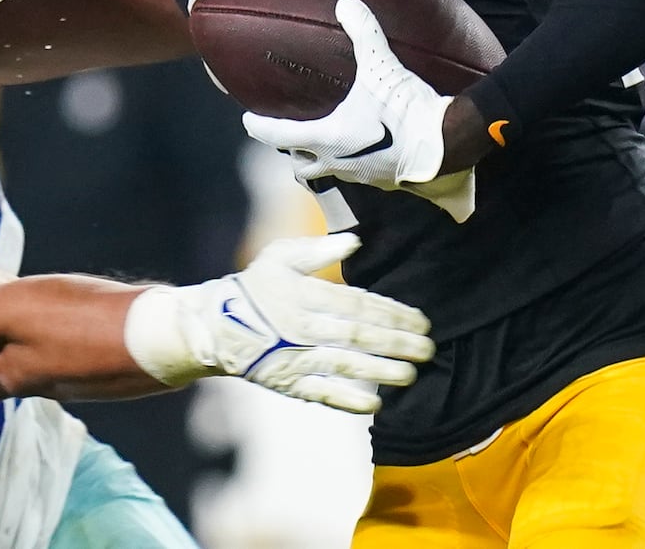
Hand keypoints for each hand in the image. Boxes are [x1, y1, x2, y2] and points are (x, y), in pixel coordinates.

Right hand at [123, 232, 433, 412]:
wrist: (215, 325)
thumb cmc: (255, 287)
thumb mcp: (279, 257)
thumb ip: (316, 249)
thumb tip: (354, 241)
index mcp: (302, 294)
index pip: (355, 303)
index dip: (390, 312)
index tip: (421, 320)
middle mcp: (301, 327)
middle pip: (356, 335)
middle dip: (396, 342)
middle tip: (429, 348)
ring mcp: (294, 357)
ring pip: (344, 365)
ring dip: (381, 371)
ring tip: (411, 374)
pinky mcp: (287, 383)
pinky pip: (321, 394)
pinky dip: (348, 400)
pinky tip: (375, 405)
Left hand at [242, 0, 474, 222]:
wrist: (448, 145)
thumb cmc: (408, 111)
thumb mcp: (382, 67)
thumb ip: (363, 34)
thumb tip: (346, 3)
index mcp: (328, 138)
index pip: (280, 135)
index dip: (260, 127)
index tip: (248, 120)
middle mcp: (338, 163)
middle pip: (301, 166)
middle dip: (293, 152)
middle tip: (290, 135)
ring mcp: (361, 176)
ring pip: (328, 174)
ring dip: (321, 162)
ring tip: (325, 143)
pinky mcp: (385, 182)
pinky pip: (358, 175)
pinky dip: (352, 163)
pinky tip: (364, 148)